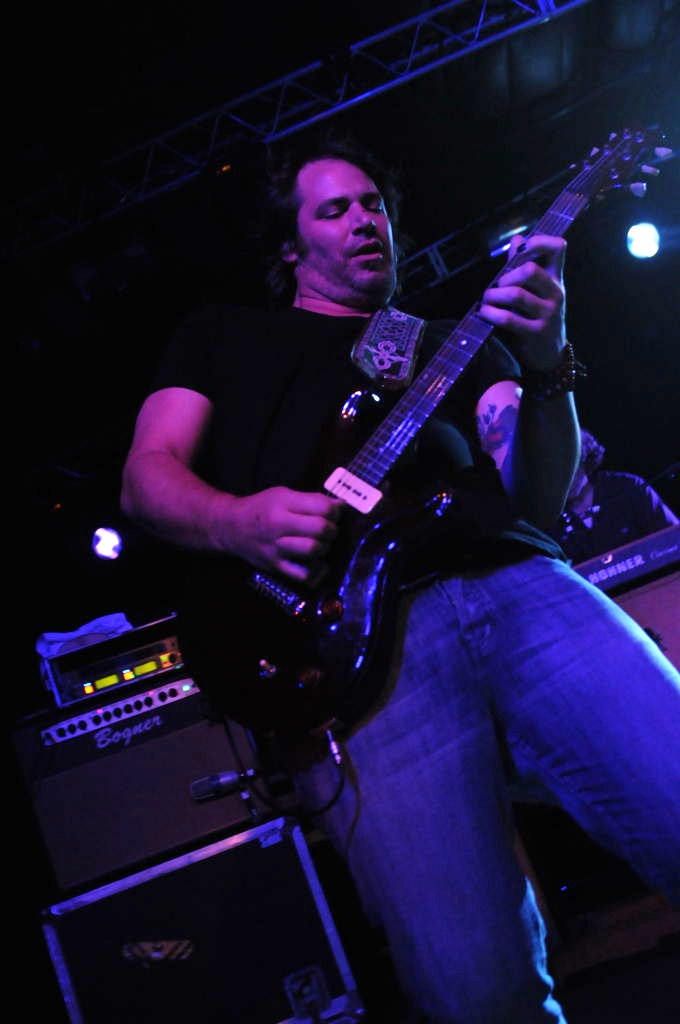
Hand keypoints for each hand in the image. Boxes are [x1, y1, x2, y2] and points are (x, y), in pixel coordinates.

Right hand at [224, 486, 342, 582]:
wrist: (232, 528)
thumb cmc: (261, 508)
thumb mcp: (283, 495)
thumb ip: (312, 499)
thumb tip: (341, 506)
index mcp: (282, 504)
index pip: (321, 506)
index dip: (334, 510)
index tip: (332, 513)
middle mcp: (278, 526)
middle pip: (320, 529)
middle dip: (332, 529)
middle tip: (327, 529)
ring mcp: (276, 549)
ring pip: (314, 551)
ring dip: (324, 547)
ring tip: (320, 544)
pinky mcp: (276, 567)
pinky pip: (304, 575)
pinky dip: (316, 570)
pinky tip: (316, 562)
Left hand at [478, 233, 566, 370]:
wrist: (550, 353)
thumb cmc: (538, 316)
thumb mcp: (537, 290)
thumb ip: (524, 265)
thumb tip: (517, 238)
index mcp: (556, 278)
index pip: (558, 248)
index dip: (539, 241)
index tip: (520, 250)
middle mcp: (556, 293)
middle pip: (529, 270)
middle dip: (505, 276)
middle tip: (496, 285)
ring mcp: (548, 313)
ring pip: (516, 294)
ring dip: (494, 295)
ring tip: (486, 299)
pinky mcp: (536, 332)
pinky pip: (509, 318)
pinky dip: (491, 313)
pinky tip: (484, 313)